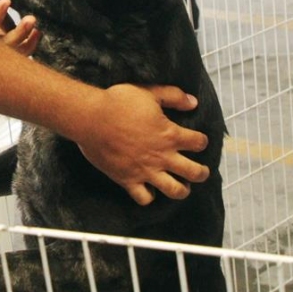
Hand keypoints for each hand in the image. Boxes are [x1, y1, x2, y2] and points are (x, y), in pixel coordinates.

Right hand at [76, 84, 209, 205]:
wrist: (91, 118)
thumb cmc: (118, 103)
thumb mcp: (149, 92)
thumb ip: (174, 96)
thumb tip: (193, 102)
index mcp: (170, 134)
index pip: (198, 143)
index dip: (202, 141)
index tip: (199, 141)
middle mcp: (162, 156)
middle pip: (194, 172)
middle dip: (202, 173)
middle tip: (202, 172)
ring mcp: (146, 171)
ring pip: (174, 190)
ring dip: (183, 190)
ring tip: (183, 187)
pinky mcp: (128, 180)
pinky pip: (144, 198)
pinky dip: (150, 197)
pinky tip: (150, 190)